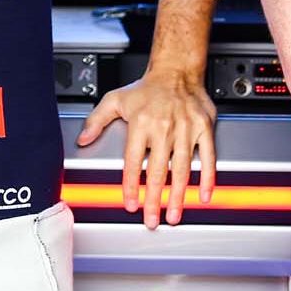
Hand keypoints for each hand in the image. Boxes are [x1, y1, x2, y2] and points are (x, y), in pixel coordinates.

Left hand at [77, 70, 216, 227]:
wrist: (176, 70)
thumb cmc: (147, 88)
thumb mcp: (115, 99)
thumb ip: (97, 121)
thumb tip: (83, 139)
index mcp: (141, 123)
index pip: (133, 162)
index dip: (130, 185)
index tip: (130, 204)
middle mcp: (163, 128)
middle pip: (157, 172)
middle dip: (154, 199)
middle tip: (152, 220)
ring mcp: (185, 129)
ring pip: (181, 169)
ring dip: (178, 195)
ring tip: (174, 215)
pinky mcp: (203, 129)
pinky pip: (207, 157)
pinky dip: (206, 178)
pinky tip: (203, 196)